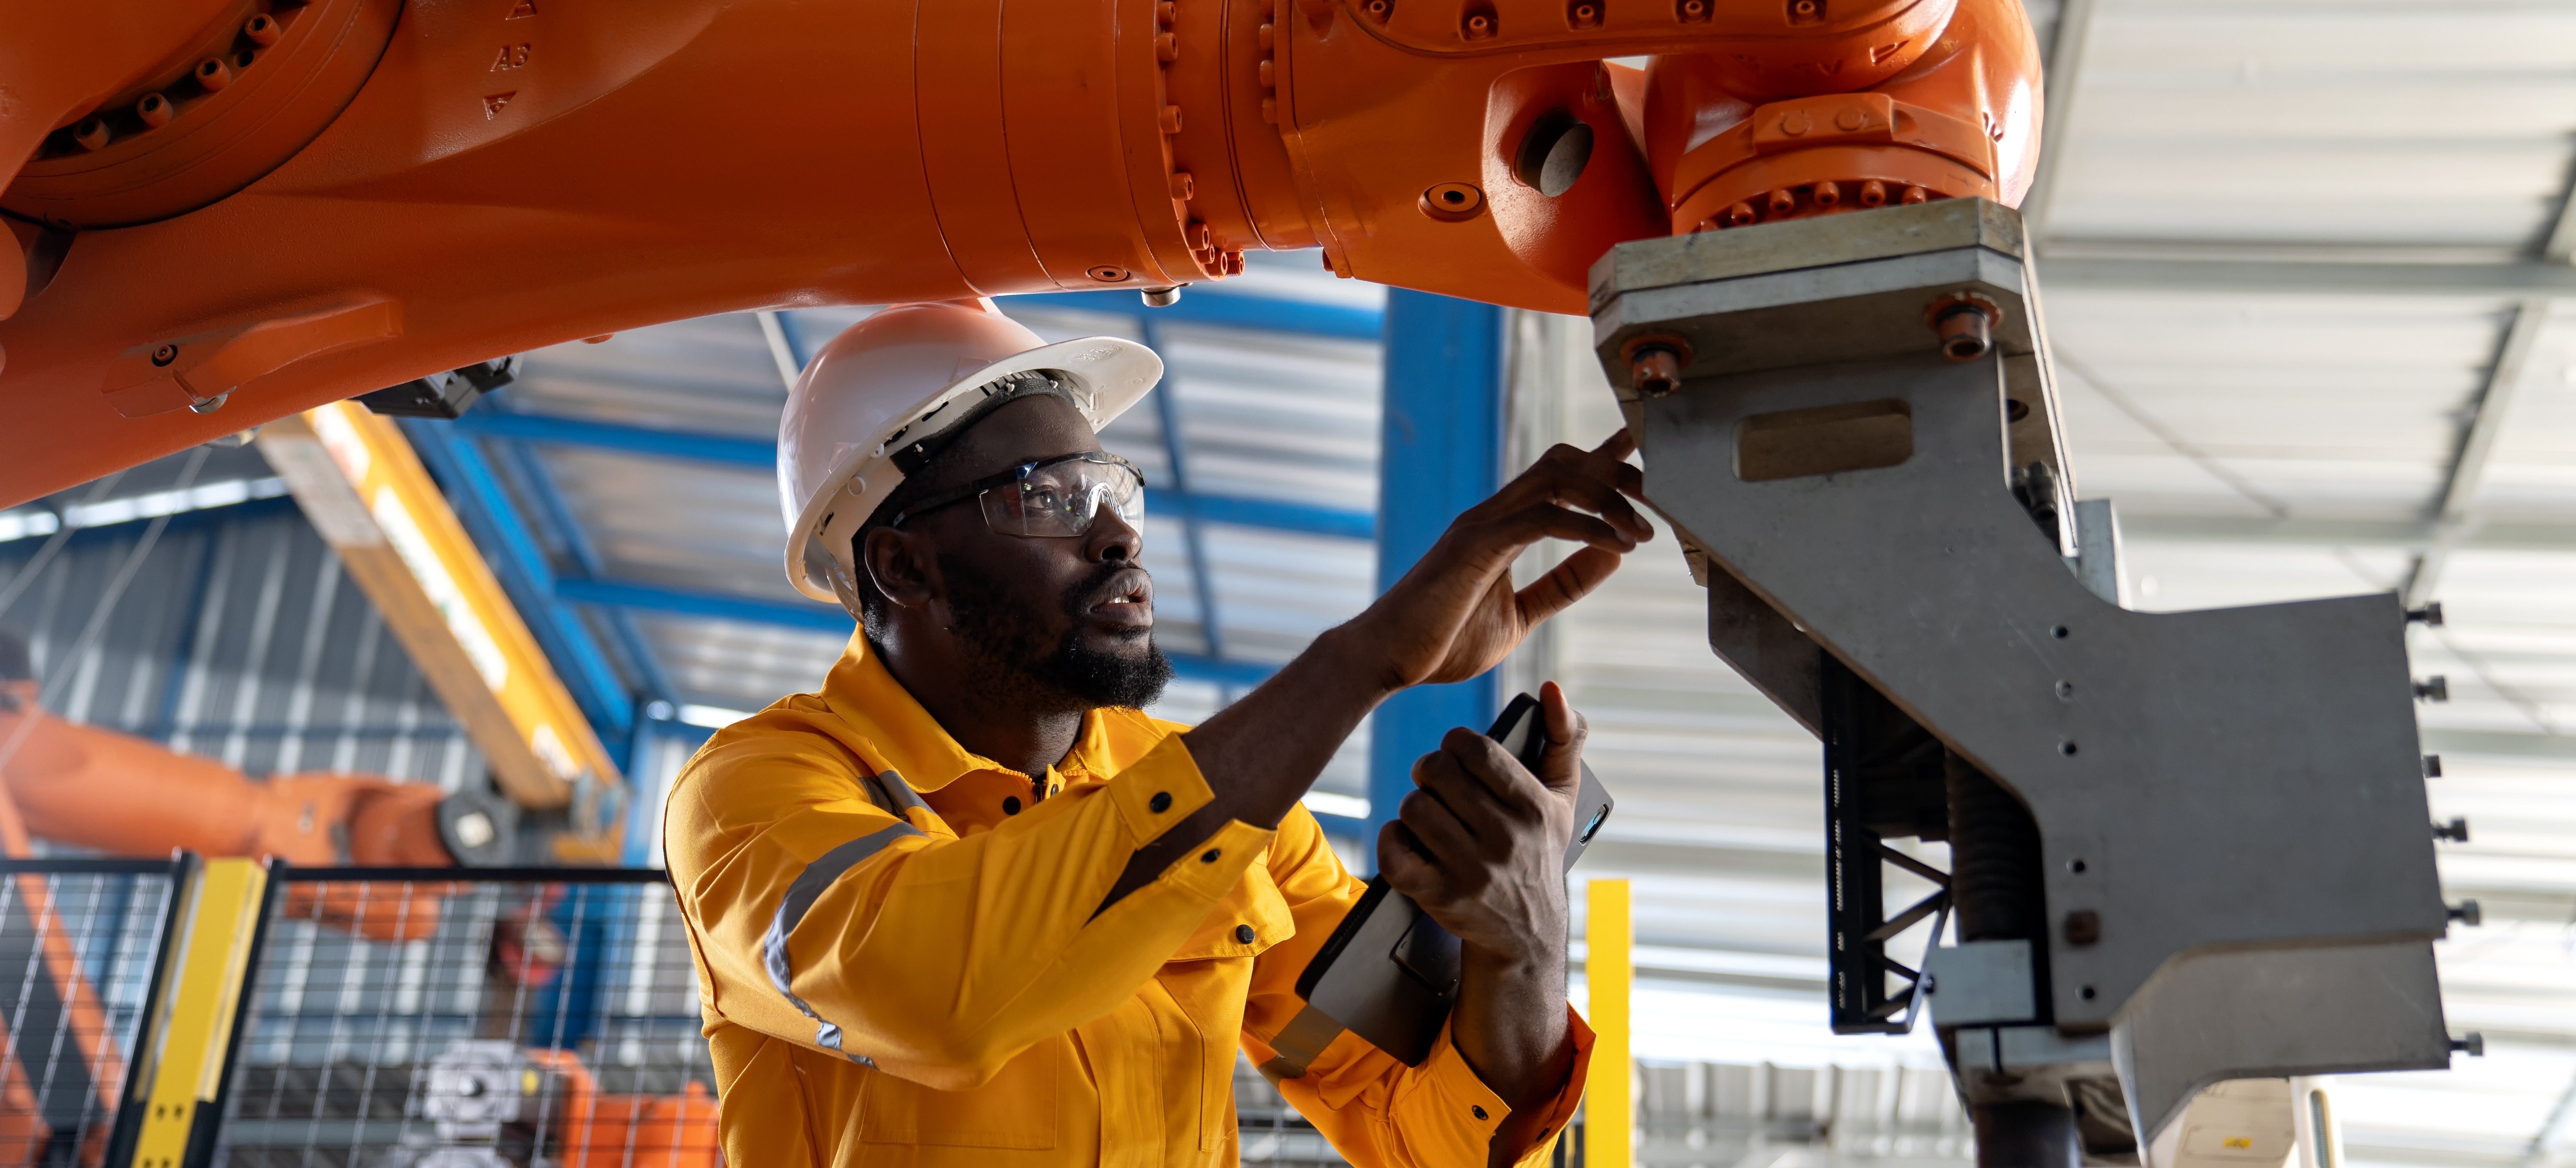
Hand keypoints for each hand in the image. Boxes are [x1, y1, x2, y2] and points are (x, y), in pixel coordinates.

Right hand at [1346, 431, 1648, 689]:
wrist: (1385, 660)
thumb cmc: (1440, 644)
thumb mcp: (1520, 615)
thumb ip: (1562, 585)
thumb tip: (1611, 554)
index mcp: (1502, 526)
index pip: (1561, 476)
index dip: (1605, 458)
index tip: (1642, 449)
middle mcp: (1493, 513)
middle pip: (1566, 462)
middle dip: (1618, 473)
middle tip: (1662, 496)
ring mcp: (1482, 524)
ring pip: (1558, 480)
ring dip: (1610, 498)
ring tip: (1644, 529)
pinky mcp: (1476, 545)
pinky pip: (1543, 518)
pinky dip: (1587, 527)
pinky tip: (1616, 545)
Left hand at [1378, 683, 1587, 956]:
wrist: (1526, 933)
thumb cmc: (1539, 851)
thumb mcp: (1563, 798)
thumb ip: (1563, 739)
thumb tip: (1553, 688)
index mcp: (1534, 809)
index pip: (1475, 750)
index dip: (1455, 745)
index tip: (1456, 756)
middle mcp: (1505, 839)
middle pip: (1437, 773)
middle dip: (1430, 772)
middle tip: (1436, 783)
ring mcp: (1472, 871)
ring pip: (1414, 808)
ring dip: (1415, 806)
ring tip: (1430, 816)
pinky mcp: (1441, 897)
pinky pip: (1394, 852)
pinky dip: (1392, 840)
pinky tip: (1408, 840)